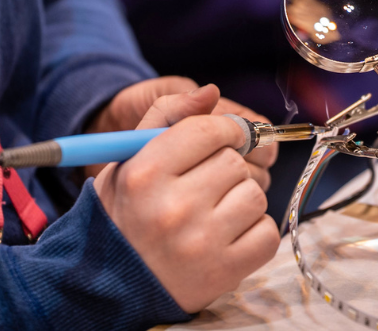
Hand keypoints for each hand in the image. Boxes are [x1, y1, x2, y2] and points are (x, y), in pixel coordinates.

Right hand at [97, 86, 280, 312]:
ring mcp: (202, 242)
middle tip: (204, 184)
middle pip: (235, 162)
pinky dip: (254, 231)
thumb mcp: (125, 160)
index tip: (223, 138)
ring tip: (212, 212)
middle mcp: (174, 207)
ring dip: (240, 199)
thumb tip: (212, 92)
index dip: (225, 130)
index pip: (209, 131)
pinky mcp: (226, 270)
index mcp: (145, 174)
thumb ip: (165, 118)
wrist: (110, 283)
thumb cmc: (121, 214)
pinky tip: (225, 235)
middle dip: (225, 168)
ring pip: (256, 195)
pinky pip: (268, 231)